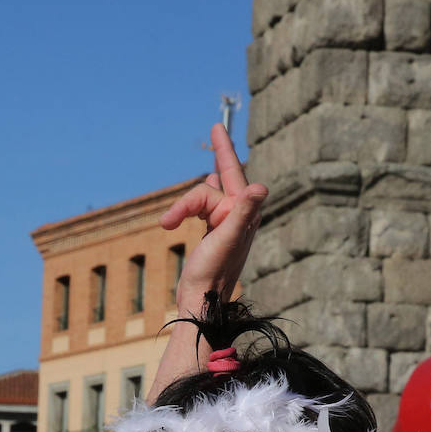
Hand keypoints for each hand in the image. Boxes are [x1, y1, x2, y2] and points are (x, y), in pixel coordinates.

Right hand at [159, 123, 267, 316]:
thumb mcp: (227, 239)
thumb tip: (260, 187)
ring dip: (186, 206)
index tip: (217, 128)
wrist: (202, 303)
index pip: (233, 175)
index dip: (225, 151)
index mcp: (243, 215)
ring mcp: (227, 226)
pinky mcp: (215, 235)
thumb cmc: (213, 274)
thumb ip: (243, 212)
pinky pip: (205, 209)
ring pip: (204, 198)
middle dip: (219, 157)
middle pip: (219, 182)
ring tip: (170, 222)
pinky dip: (192, 207)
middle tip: (215, 129)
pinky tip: (183, 211)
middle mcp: (239, 218)